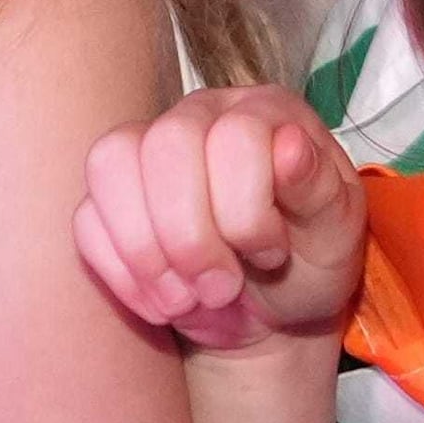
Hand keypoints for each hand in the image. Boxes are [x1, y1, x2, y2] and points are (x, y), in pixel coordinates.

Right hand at [72, 85, 365, 350]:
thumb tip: (290, 145)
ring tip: (188, 300)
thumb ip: (320, 189)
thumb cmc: (311, 261)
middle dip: (191, 236)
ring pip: (111, 166)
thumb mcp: (337, 234)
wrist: (273, 311)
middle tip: (223, 290)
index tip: (271, 254)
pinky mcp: (111, 199)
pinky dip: (123, 274)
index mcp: (263, 111)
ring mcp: (149, 151)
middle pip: (166, 144)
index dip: (247, 210)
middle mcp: (200, 114)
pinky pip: (86, 219)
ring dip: (148, 252)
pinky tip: (164, 302)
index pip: (234, 134)